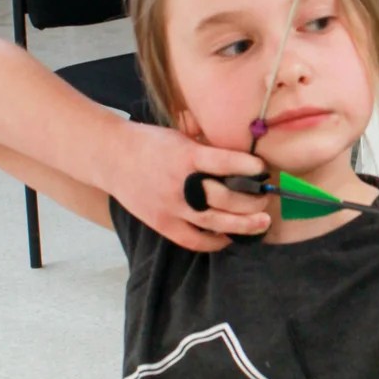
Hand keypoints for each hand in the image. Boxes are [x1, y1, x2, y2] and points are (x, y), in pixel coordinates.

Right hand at [105, 119, 271, 250]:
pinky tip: (229, 237)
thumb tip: (241, 159)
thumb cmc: (151, 143)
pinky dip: (214, 242)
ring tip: (262, 223)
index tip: (264, 170)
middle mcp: (181, 184)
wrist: (112, 157)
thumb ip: (207, 149)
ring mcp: (171, 207)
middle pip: (225, 198)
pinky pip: (193, 240)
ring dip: (243, 225)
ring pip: (215, 223)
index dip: (248, 168)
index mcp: (186, 156)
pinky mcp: (162, 223)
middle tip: (266, 198)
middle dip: (252, 201)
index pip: (225, 163)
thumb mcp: (181, 137)